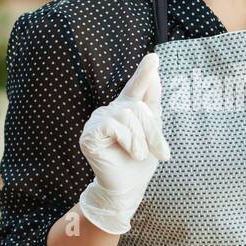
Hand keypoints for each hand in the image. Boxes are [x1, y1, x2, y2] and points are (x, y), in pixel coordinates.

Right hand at [78, 53, 171, 233]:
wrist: (128, 187)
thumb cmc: (140, 161)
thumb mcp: (153, 131)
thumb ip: (152, 103)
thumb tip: (155, 72)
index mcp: (124, 108)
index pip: (136, 87)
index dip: (144, 73)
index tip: (154, 58)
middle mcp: (109, 110)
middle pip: (138, 107)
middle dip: (152, 131)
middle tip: (156, 151)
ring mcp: (96, 120)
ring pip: (129, 116)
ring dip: (141, 140)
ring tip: (139, 154)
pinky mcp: (89, 133)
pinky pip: (116, 126)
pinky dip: (128, 141)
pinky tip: (128, 152)